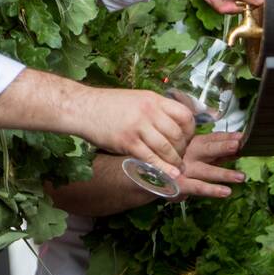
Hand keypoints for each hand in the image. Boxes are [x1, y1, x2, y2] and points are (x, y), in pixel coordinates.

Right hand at [76, 86, 195, 180]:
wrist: (84, 107)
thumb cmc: (109, 104)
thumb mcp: (137, 98)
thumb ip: (154, 109)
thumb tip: (171, 123)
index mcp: (154, 99)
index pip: (184, 115)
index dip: (190, 130)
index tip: (187, 139)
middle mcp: (149, 111)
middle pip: (177, 134)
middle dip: (182, 149)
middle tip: (181, 157)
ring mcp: (138, 127)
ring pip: (166, 147)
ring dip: (174, 161)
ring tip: (177, 168)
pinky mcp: (127, 142)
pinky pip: (150, 158)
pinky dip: (162, 169)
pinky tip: (169, 176)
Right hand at [172, 132, 246, 199]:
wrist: (153, 177)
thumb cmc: (179, 162)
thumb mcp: (197, 153)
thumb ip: (217, 152)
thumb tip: (238, 147)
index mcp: (193, 143)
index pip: (212, 138)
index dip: (226, 137)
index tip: (241, 136)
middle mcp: (188, 154)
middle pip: (207, 149)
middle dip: (223, 147)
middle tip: (237, 145)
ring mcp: (184, 170)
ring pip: (206, 171)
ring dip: (224, 173)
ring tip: (241, 176)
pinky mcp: (181, 185)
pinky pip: (198, 187)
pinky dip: (212, 190)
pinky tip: (226, 192)